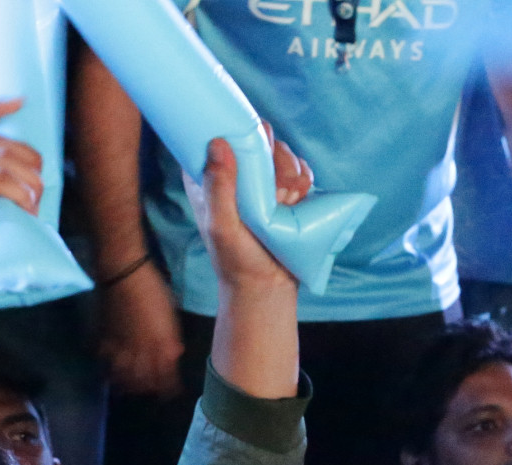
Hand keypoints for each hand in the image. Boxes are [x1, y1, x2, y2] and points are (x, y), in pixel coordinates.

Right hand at [98, 260, 187, 397]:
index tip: (172, 393)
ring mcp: (121, 347)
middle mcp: (141, 352)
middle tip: (151, 393)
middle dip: (149, 389)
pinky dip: (109, 370)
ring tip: (130, 390)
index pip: (166, 376)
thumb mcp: (170, 315)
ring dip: (128, 385)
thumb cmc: (153, 289)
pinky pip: (106, 361)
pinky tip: (110, 373)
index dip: (169, 387)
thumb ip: (171, 338)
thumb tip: (174, 353)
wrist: (123, 272)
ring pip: (123, 376)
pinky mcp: (104, 338)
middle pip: (144, 381)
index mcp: (161, 346)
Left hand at [183, 122, 310, 291]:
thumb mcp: (221, 225)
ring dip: (291, 171)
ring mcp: (262, 181)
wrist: (267, 286)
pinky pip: (300, 169)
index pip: (219, 133)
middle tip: (278, 186)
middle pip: (258, 137)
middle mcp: (235, 174)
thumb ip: (219, 187)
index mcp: (208, 176)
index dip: (237, 130)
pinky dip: (304, 180)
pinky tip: (297, 201)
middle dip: (274, 156)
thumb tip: (220, 142)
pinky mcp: (285, 191)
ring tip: (288, 200)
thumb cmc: (236, 260)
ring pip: (282, 152)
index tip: (253, 146)